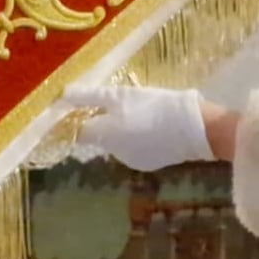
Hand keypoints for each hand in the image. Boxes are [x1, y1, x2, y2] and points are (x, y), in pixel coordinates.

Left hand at [46, 84, 215, 170]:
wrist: (195, 129)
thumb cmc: (154, 107)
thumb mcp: (121, 95)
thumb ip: (90, 96)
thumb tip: (63, 95)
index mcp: (104, 136)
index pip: (78, 131)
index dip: (76, 119)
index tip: (78, 106)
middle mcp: (114, 153)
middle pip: (100, 134)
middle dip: (104, 120)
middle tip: (118, 100)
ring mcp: (134, 160)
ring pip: (119, 140)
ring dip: (123, 127)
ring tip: (140, 108)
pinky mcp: (152, 162)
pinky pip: (137, 146)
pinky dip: (139, 135)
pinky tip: (153, 122)